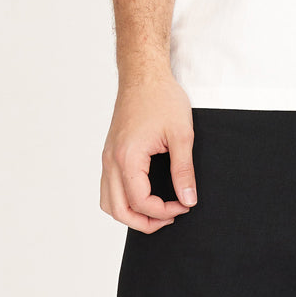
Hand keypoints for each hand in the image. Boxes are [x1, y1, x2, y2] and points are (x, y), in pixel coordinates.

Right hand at [100, 71, 197, 233]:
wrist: (143, 75)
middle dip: (145, 222)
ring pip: (108, 202)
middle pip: (119, 210)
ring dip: (130, 214)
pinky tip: (142, 195)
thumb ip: (183, 170)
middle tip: (171, 217)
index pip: (140, 202)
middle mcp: (111, 160)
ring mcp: (107, 157)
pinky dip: (122, 200)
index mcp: (127, 157)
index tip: (184, 205)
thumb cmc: (162, 98)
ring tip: (156, 212)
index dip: (164, 211)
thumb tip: (188, 199)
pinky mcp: (109, 152)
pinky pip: (108, 187)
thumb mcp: (181, 134)